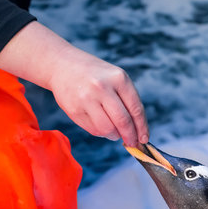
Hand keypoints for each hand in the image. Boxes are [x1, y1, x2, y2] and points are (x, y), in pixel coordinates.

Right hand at [0, 22, 148, 146]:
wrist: (63, 65)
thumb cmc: (95, 75)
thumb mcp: (115, 78)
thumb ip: (127, 101)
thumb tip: (138, 131)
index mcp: (118, 78)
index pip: (136, 109)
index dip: (142, 127)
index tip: (144, 138)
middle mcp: (102, 87)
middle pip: (123, 121)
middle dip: (130, 136)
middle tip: (132, 143)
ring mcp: (86, 99)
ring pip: (107, 129)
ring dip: (114, 135)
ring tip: (114, 132)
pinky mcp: (74, 110)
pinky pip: (93, 130)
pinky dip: (101, 133)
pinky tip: (101, 125)